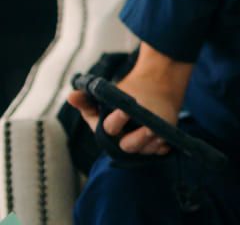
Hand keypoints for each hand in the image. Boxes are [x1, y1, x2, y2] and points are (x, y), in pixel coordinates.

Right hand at [66, 74, 180, 155]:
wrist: (152, 92)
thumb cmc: (123, 99)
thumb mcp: (104, 98)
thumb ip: (87, 100)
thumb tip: (71, 96)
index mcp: (106, 130)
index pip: (108, 128)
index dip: (117, 121)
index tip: (125, 110)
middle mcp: (121, 141)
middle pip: (128, 145)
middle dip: (138, 138)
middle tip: (149, 127)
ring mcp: (140, 144)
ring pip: (145, 150)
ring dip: (152, 143)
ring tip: (160, 132)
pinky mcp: (155, 145)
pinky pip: (159, 150)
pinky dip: (163, 147)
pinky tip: (166, 141)